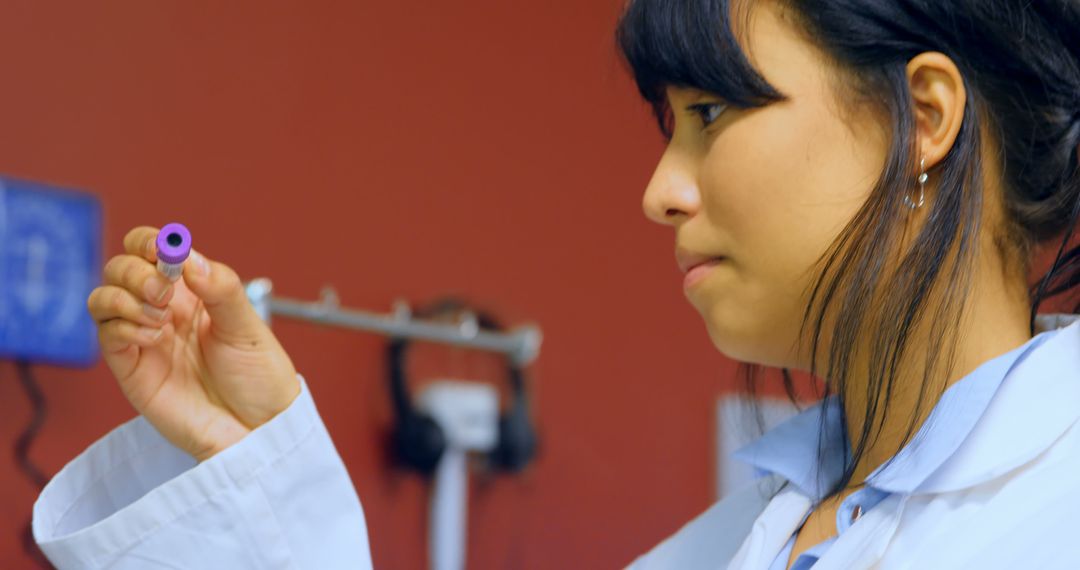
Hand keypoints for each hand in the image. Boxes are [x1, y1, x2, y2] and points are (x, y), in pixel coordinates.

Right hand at [88, 226, 299, 461]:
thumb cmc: (259, 377)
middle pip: (121, 269)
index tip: (161, 249)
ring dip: (124, 297)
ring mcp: (145, 338)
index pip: (153, 250)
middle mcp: (164, 310)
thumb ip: (221, 289)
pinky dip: (123, 326)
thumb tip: (189, 257)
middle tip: (162, 292)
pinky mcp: (132, 369)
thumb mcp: (249, 328)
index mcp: (193, 292)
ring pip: (103, 298)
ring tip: (159, 320)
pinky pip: (107, 335)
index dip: (148, 242)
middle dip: (135, 271)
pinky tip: (154, 337)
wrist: (258, 429)